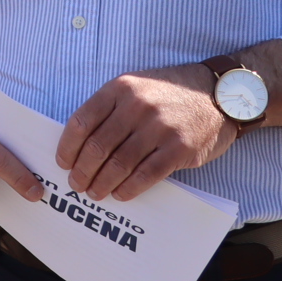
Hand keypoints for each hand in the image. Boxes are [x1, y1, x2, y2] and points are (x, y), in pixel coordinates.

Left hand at [57, 63, 234, 200]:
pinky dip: (128, 188)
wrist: (219, 93)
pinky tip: (120, 194)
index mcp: (119, 89)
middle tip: (76, 183)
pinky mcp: (179, 148)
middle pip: (97, 147)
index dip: (67, 147)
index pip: (81, 122)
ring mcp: (158, 128)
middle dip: (82, 171)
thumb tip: (80, 143)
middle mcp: (136, 106)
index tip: (63, 162)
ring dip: (102, 183)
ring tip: (95, 192)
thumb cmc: (169, 92)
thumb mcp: (134, 86)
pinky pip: (146, 174)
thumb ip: (109, 108)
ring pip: (119, 164)